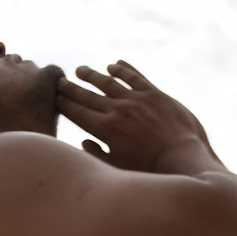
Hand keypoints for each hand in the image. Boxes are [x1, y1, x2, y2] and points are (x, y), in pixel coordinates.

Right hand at [54, 60, 214, 172]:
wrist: (182, 158)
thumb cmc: (150, 170)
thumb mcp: (118, 168)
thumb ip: (97, 155)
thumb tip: (83, 142)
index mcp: (106, 129)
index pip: (78, 112)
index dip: (64, 104)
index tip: (54, 97)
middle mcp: (118, 110)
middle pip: (88, 96)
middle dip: (71, 88)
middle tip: (59, 81)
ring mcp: (137, 100)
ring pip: (108, 82)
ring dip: (92, 75)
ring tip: (80, 70)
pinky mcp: (155, 94)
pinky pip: (135, 77)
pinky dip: (123, 69)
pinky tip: (114, 65)